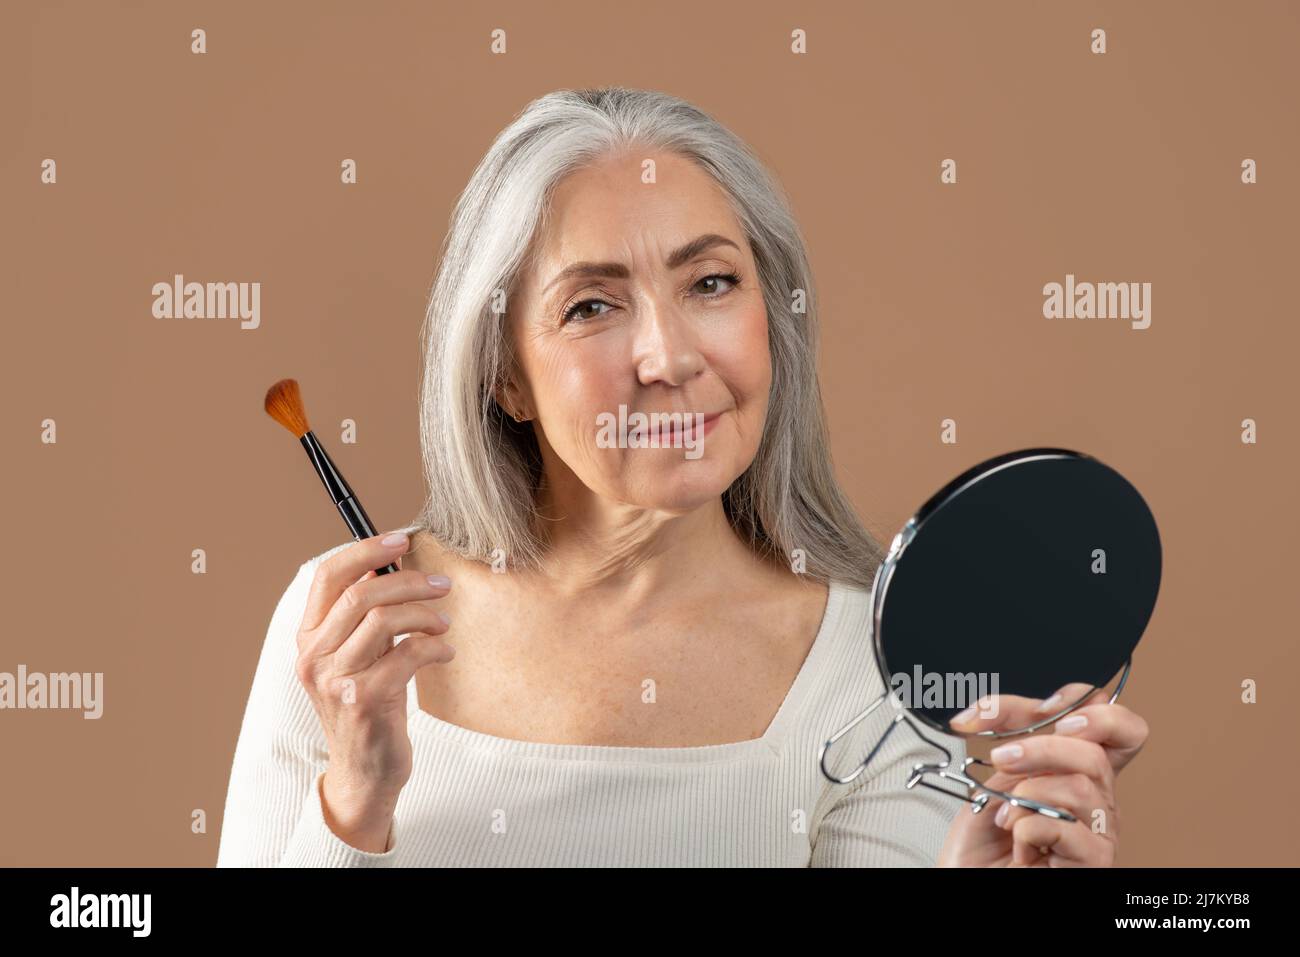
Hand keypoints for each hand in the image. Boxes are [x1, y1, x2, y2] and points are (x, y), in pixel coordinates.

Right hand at [293, 530, 453, 849]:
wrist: (364, 772)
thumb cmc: (368, 706)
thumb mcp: (356, 657)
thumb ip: (363, 617)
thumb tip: (388, 567)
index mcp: (308, 638)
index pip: (326, 576)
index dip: (365, 551)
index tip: (400, 540)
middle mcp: (314, 657)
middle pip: (360, 594)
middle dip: (409, 580)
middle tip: (441, 585)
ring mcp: (335, 680)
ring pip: (384, 620)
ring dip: (425, 614)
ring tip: (445, 623)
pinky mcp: (364, 701)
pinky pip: (408, 654)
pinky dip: (435, 647)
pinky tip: (445, 653)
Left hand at [936, 683, 1149, 866]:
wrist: (969, 880)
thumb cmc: (982, 841)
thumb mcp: (996, 779)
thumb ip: (1018, 747)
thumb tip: (1011, 714)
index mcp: (1080, 772)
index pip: (1118, 727)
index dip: (1091, 707)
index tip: (1043, 707)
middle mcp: (1098, 800)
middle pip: (1094, 753)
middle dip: (1039, 749)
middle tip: (1002, 760)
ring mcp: (1099, 833)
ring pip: (1079, 787)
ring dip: (1027, 794)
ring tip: (1004, 815)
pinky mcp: (1094, 862)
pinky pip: (1065, 828)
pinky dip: (1027, 829)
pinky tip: (1018, 843)